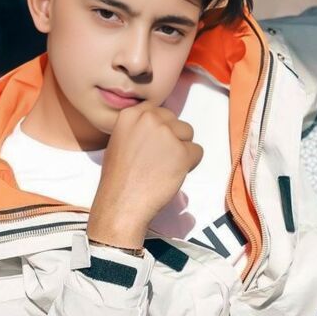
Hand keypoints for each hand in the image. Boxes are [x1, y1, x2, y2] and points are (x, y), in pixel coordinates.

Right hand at [87, 102, 202, 246]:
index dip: (160, 130)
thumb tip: (159, 126)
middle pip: (175, 121)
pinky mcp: (182, 152)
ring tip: (164, 167)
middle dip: (173, 139)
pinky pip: (198, 152)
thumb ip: (139, 129)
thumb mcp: (120, 141)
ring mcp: (166, 134)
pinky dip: (190, 165)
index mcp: (131, 115)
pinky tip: (172, 175)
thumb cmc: (118, 179)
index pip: (159, 112)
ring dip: (182, 150)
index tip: (153, 147)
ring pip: (188, 134)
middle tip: (159, 160)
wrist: (121, 203)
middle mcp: (149, 119)